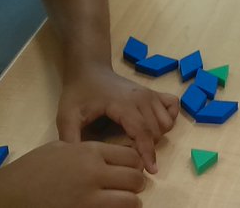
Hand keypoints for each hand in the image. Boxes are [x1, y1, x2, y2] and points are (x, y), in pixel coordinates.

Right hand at [0, 140, 144, 207]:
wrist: (8, 195)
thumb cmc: (31, 170)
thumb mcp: (60, 148)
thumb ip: (87, 151)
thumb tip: (110, 158)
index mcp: (89, 152)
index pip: (130, 156)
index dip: (134, 164)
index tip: (131, 169)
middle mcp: (94, 174)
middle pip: (134, 179)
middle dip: (136, 184)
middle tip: (131, 187)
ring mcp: (89, 199)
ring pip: (130, 201)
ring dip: (130, 202)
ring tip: (124, 202)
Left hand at [56, 66, 179, 173]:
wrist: (89, 69)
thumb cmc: (79, 92)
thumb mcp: (67, 116)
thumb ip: (70, 139)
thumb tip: (77, 164)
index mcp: (123, 104)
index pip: (142, 132)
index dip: (147, 153)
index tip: (149, 171)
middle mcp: (142, 98)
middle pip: (156, 130)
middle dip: (148, 148)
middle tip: (130, 156)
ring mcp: (150, 94)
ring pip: (167, 122)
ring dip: (157, 136)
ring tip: (139, 142)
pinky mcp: (154, 93)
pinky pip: (173, 107)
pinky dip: (169, 118)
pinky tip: (154, 126)